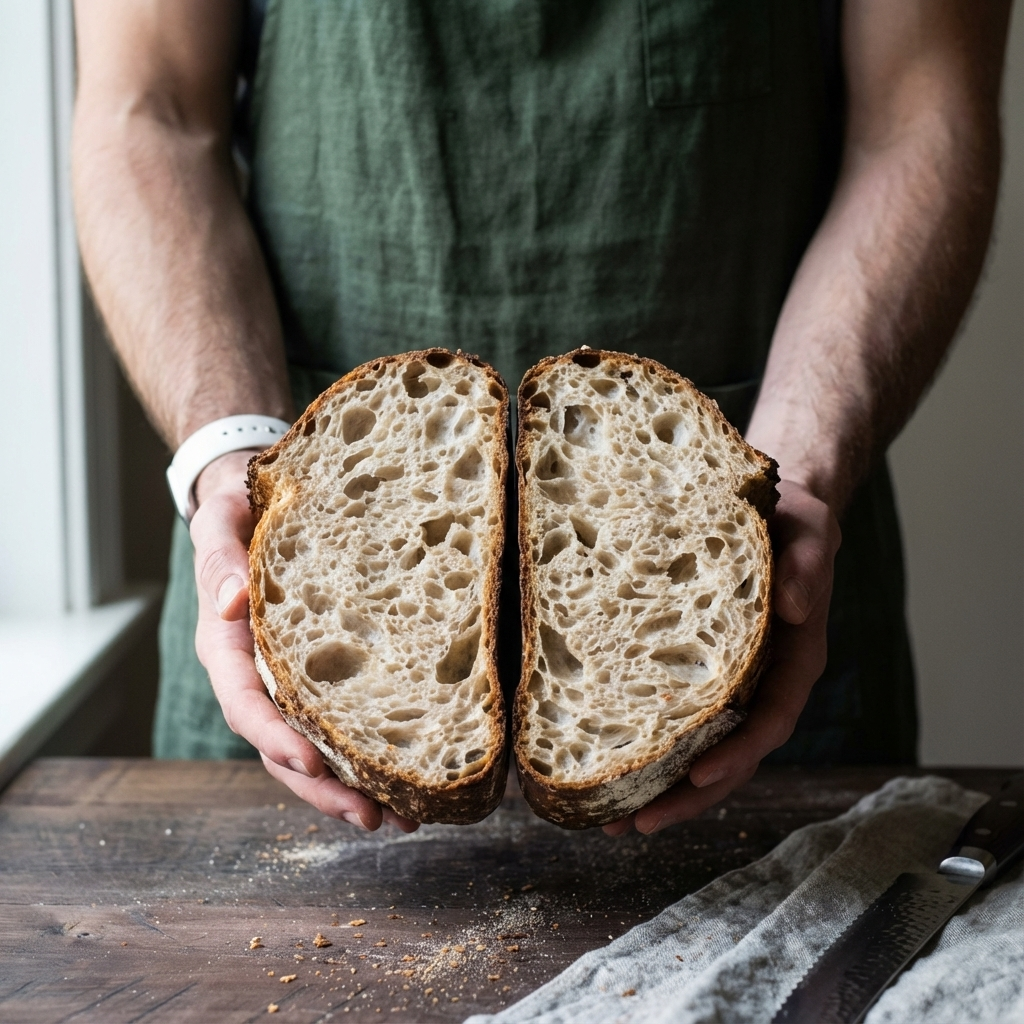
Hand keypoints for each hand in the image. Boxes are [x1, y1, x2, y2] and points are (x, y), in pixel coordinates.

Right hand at [190, 451, 418, 832]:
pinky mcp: (316, 679)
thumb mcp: (222, 523)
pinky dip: (364, 760)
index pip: (244, 704)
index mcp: (226, 647)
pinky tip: (406, 781)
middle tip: (372, 816)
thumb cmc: (238, 515)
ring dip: (349, 789)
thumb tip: (232, 601)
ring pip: (310, 752)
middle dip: (322, 789)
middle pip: (279, 749)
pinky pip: (335, 728)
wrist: (255, 508)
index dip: (274, 738)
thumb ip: (222, 558)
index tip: (311, 764)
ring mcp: (285, 684)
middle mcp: (255, 676)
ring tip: (401, 818)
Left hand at [602, 479, 840, 835]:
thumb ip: (809, 562)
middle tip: (633, 822)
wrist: (768, 502)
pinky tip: (605, 762)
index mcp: (793, 658)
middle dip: (686, 795)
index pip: (771, 720)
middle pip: (731, 754)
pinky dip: (645, 744)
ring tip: (607, 816)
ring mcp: (728, 680)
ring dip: (659, 787)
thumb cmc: (789, 517)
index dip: (739, 754)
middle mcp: (761, 680)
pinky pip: (673, 714)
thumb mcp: (808, 527)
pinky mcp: (694, 667)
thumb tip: (795, 606)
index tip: (700, 777)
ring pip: (699, 747)